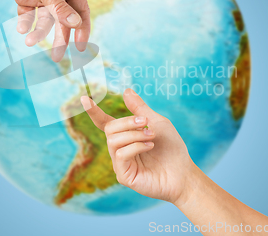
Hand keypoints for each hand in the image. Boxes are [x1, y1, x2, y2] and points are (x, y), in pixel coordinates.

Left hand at [0, 0, 89, 60]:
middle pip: (62, 20)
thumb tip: (77, 25)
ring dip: (38, 32)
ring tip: (28, 41)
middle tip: (56, 57)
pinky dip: (26, 23)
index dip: (81, 29)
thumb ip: (60, 8)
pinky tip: (20, 28)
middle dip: (59, 38)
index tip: (80, 48)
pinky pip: (30, 17)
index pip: (81, 11)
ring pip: (44, 20)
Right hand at [81, 88, 196, 204]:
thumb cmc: (171, 148)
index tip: (84, 98)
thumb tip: (126, 91)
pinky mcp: (124, 176)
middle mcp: (120, 149)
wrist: (183, 172)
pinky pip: (120, 155)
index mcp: (125, 136)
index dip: (94, 112)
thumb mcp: (157, 122)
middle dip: (127, 122)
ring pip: (114, 141)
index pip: (104, 123)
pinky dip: (136, 146)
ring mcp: (120, 164)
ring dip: (134, 135)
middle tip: (145, 122)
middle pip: (110, 129)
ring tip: (151, 136)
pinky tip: (150, 146)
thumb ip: (140, 109)